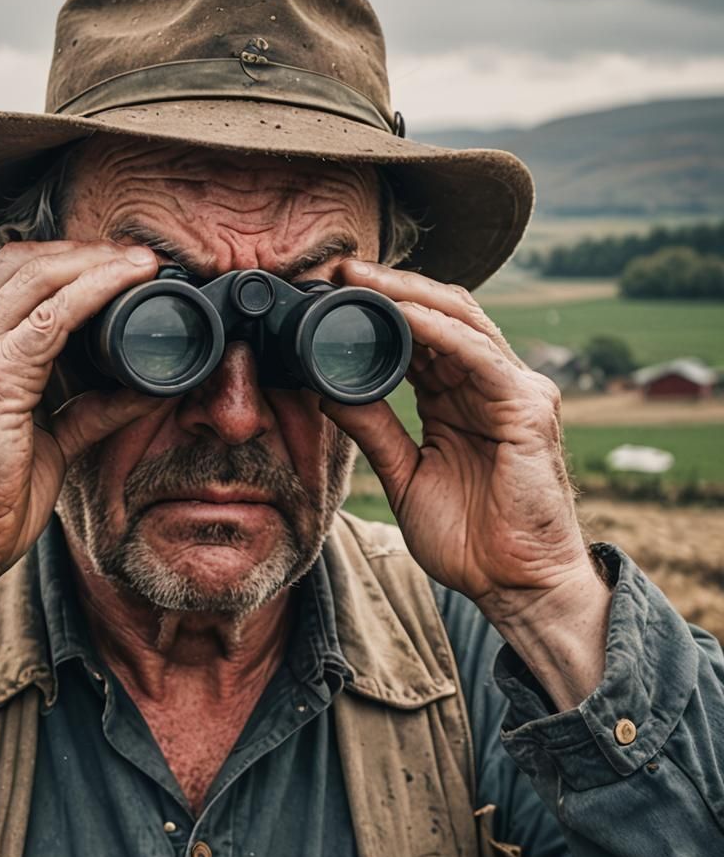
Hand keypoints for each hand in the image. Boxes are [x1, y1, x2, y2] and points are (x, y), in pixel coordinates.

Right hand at [0, 239, 158, 583]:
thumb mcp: (47, 440)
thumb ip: (89, 409)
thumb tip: (146, 387)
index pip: (9, 277)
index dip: (66, 259)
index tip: (118, 263)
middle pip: (21, 261)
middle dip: (86, 250)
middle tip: (139, 257)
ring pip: (36, 277)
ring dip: (95, 263)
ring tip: (140, 264)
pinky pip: (49, 320)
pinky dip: (93, 294)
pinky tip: (125, 286)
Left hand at [322, 261, 609, 705]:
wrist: (514, 586)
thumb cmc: (468, 538)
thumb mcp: (405, 475)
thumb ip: (374, 428)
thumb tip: (327, 389)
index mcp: (460, 399)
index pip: (421, 338)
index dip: (380, 312)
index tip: (331, 296)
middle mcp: (490, 385)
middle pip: (441, 316)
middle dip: (391, 289)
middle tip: (340, 271)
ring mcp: (514, 390)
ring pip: (461, 321)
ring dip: (408, 296)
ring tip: (361, 280)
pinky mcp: (528, 406)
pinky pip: (478, 356)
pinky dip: (438, 332)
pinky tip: (401, 315)